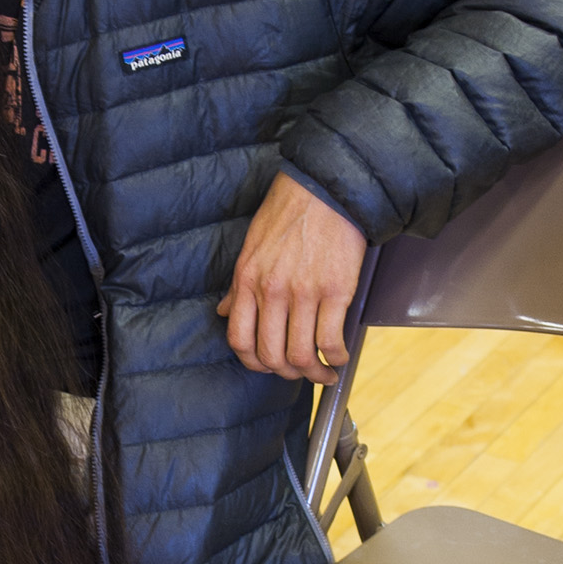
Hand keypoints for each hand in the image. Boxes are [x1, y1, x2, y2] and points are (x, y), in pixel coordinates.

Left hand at [218, 172, 366, 384]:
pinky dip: (336, 357)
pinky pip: (330, 340)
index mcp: (247, 281)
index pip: (239, 340)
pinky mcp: (335, 291)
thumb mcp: (251, 247)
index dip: (253, 362)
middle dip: (286, 373)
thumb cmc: (288, 213)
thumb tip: (222, 310)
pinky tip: (340, 357)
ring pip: (301, 354)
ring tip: (324, 371)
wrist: (326, 190)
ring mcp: (303, 293)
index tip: (267, 366)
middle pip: (271, 355)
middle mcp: (271, 291)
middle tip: (299, 372)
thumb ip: (238, 285)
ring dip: (313, 372)